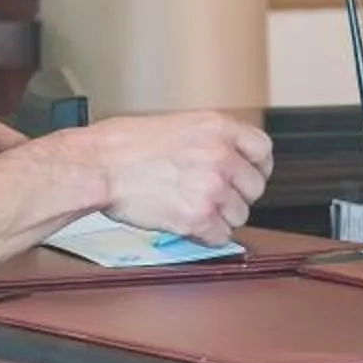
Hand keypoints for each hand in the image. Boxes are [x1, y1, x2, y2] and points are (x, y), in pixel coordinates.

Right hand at [86, 112, 275, 244]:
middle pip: (254, 187)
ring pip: (239, 215)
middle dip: (235, 195)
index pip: (263, 150)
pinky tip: (188, 224)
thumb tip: (223, 159)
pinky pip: (221, 236)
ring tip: (192, 209)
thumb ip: (207, 141)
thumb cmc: (121, 145)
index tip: (247, 175)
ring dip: (219, 217)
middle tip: (212, 196)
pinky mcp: (199, 216)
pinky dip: (206, 236)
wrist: (98, 166)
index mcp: (217, 127)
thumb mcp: (175, 125)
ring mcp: (212, 187)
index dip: (256, 167)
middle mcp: (221, 155)